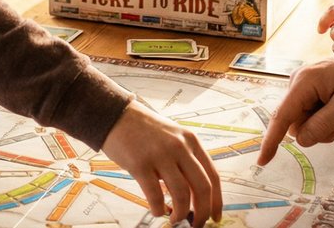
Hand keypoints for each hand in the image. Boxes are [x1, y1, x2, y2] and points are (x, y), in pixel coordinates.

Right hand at [100, 100, 222, 224]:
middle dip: (202, 212)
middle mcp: (180, 147)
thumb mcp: (173, 137)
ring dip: (180, 213)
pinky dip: (158, 209)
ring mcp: (160, 155)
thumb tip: (194, 196)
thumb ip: (185, 160)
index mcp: (191, 141)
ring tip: (174, 219)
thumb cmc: (144, 130)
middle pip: (202, 187)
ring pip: (181, 194)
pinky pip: (155, 195)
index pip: (213, 176)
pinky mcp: (140, 163)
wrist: (117, 115)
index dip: (217, 201)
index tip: (215, 216)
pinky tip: (157, 210)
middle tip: (197, 225)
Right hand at [257, 42, 333, 165]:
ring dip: (322, 127)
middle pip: (295, 122)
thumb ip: (322, 125)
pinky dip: (324, 120)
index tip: (262, 161)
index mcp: (304, 83)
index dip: (271, 140)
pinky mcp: (311, 90)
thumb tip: (301, 140)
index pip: (282, 116)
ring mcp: (304, 86)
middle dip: (316, 131)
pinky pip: (310, 114)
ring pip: (304, 121)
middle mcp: (298, 83)